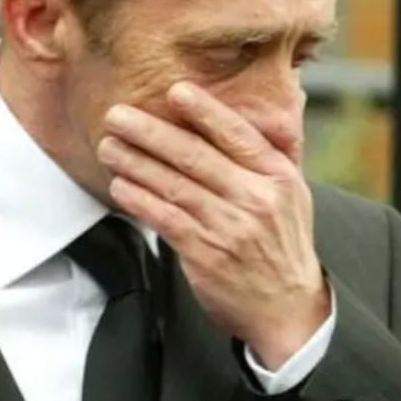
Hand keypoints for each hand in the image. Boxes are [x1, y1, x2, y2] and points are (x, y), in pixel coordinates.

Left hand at [97, 82, 329, 367]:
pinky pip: (165, 219)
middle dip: (150, 132)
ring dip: (135, 163)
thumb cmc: (280, 245)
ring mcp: (229, 227)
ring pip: (174, 185)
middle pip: (195, 156)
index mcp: (276, 177)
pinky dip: (139, 200)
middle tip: (118, 115)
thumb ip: (269, 155)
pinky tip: (120, 185)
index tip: (175, 91)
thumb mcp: (291, 195)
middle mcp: (255, 198)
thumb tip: (259, 110)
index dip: (205, 112)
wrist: (288, 309)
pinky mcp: (206, 254)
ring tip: (108, 147)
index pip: (237, 135)